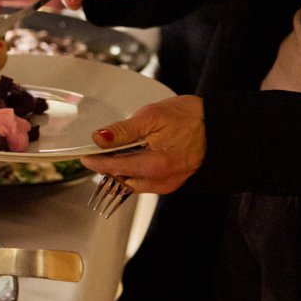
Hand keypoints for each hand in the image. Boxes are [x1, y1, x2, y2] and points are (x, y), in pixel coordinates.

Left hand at [82, 95, 204, 193]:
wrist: (217, 124)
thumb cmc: (188, 117)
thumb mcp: (151, 116)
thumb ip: (123, 130)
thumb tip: (98, 139)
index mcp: (156, 166)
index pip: (115, 169)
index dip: (96, 163)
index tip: (83, 157)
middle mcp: (162, 181)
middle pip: (122, 180)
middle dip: (106, 169)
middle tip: (95, 153)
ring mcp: (168, 184)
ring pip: (132, 183)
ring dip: (119, 171)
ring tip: (111, 153)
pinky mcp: (171, 182)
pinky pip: (144, 182)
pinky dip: (133, 172)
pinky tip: (130, 157)